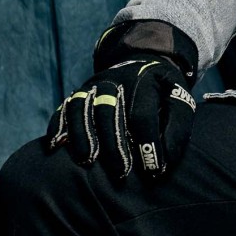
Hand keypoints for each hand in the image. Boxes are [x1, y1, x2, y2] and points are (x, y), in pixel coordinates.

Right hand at [45, 20, 198, 179]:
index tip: (154, 171)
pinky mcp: (78, 94)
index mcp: (144, 81)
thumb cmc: (163, 93)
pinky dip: (58, 126)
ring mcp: (93, 86)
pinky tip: (55, 147)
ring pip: (80, 107)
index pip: (143, 115)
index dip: (148, 145)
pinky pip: (63, 109)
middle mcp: (115, 81)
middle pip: (109, 111)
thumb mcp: (180, 101)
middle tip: (121, 172)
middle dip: (114, 144)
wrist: (142, 63)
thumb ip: (177, 129)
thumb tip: (163, 162)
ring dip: (82, 134)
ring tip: (86, 161)